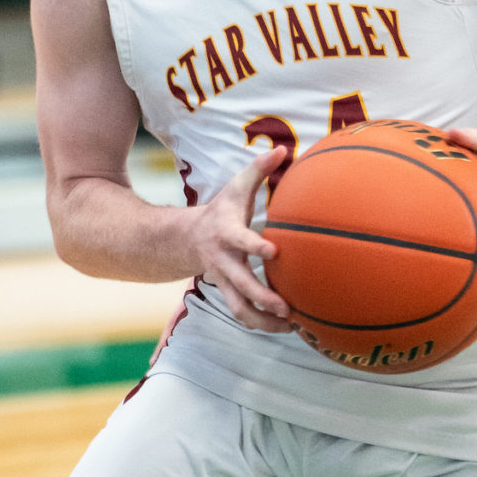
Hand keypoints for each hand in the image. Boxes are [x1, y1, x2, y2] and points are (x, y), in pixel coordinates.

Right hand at [195, 147, 291, 331]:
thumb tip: (283, 149)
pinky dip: (263, 324)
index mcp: (227, 235)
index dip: (255, 247)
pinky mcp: (228, 294)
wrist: (185, 239)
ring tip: (291, 327)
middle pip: (241, 285)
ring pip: (239, 309)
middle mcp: (224, 262)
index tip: (274, 252)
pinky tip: (287, 328)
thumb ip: (258, 170)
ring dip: (263, 322)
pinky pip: (243, 314)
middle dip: (263, 298)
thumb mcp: (236, 188)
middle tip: (287, 308)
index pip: (241, 241)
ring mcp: (224, 282)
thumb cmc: (221, 211)